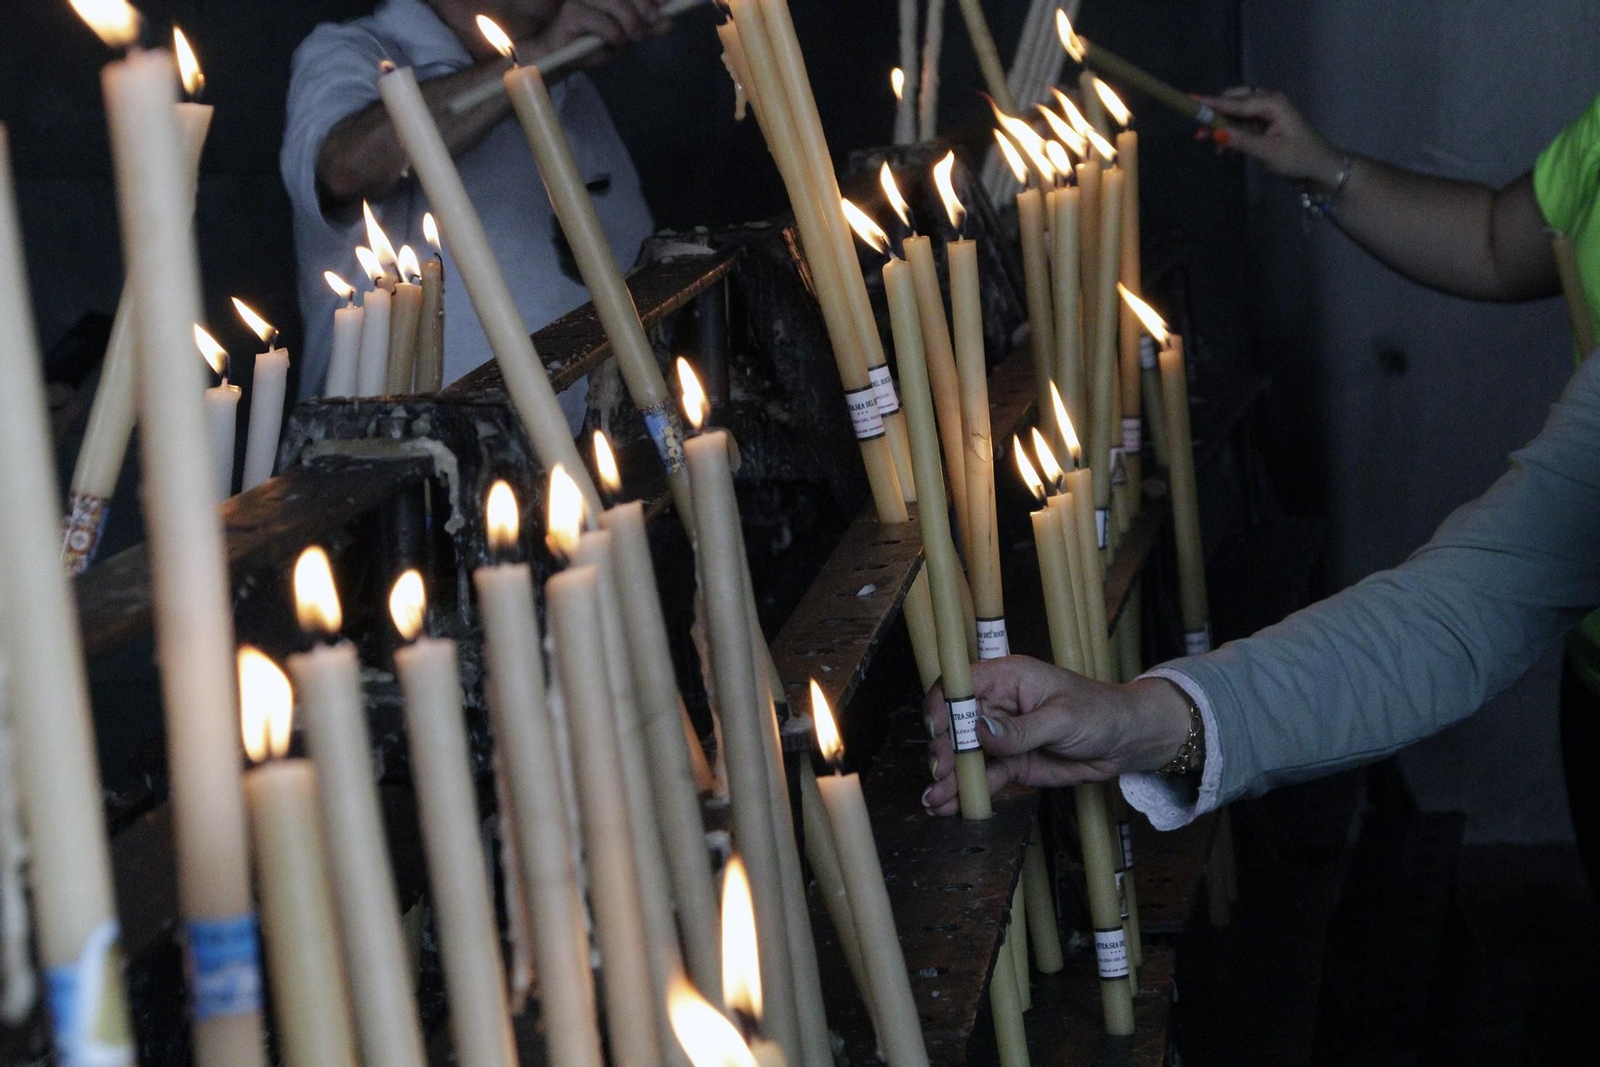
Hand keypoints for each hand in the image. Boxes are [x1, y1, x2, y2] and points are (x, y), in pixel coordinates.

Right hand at [527, 0, 669, 63]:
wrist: (562, 58)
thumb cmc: (591, 43)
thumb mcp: (625, 36)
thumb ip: (645, 28)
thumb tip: (669, 21)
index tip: (665, 2)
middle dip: (644, 4)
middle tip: (651, 22)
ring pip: (614, 0)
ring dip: (630, 20)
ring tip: (633, 37)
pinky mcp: (571, 13)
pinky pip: (599, 19)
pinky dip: (613, 32)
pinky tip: (615, 43)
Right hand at [920, 656, 1192, 816]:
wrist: (1126, 742)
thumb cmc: (1099, 713)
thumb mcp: (1061, 719)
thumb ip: (1020, 729)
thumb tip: (980, 731)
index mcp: (1007, 679)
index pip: (961, 685)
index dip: (943, 706)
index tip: (939, 731)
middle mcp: (997, 706)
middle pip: (956, 725)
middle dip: (944, 750)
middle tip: (941, 773)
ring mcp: (1001, 737)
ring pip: (965, 757)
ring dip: (949, 778)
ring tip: (936, 800)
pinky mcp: (1011, 763)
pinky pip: (983, 777)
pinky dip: (966, 792)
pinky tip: (948, 805)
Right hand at [1200, 87, 1345, 189]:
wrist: (1319, 167)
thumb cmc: (1299, 157)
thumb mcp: (1269, 151)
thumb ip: (1241, 141)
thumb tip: (1215, 132)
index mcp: (1272, 103)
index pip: (1237, 102)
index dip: (1213, 104)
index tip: (1191, 101)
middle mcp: (1268, 102)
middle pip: (1234, 101)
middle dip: (1215, 114)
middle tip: (1198, 131)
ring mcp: (1265, 112)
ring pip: (1235, 113)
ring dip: (1221, 125)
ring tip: (1205, 141)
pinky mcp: (1263, 124)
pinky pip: (1240, 123)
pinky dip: (1229, 133)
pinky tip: (1222, 148)